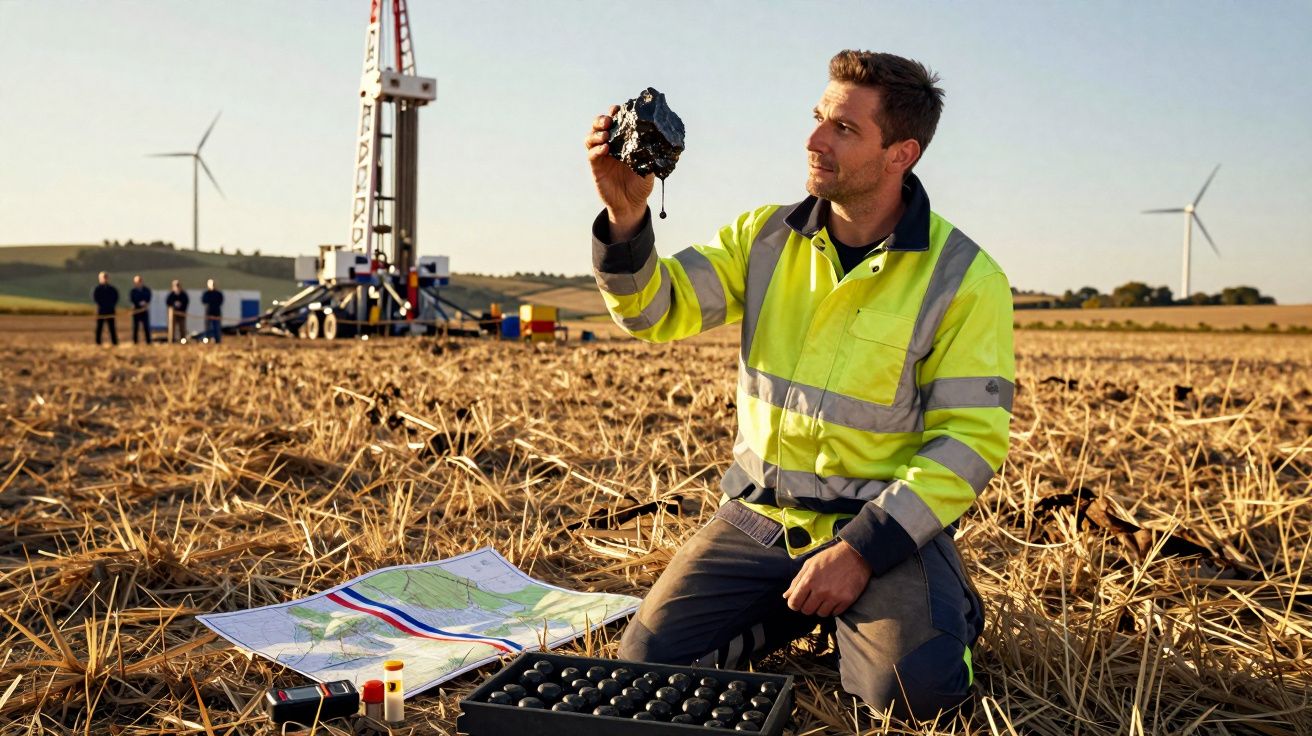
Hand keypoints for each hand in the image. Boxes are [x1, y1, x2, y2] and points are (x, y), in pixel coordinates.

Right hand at [585, 105, 652, 240]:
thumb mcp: (650, 168)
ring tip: (605, 134)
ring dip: (596, 133)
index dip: (616, 113)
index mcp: (623, 142)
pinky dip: (596, 150)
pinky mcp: (596, 168)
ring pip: (591, 138)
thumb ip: (649, 155)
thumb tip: (655, 141)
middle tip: (610, 120)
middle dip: (602, 119)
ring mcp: (601, 156)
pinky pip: (592, 155)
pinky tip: (605, 149)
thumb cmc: (641, 185)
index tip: (620, 109)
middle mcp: (610, 146)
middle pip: (599, 126)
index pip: (617, 123)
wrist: (632, 204)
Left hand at [782, 540, 872, 616]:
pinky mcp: (846, 600)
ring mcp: (834, 597)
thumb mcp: (809, 564)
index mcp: (809, 580)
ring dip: (820, 608)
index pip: (794, 603)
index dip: (794, 604)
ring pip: (821, 614)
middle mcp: (821, 590)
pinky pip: (834, 613)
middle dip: (807, 606)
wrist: (855, 555)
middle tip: (812, 598)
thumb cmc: (830, 558)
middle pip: (807, 611)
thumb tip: (786, 596)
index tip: (798, 601)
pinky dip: (832, 609)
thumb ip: (797, 581)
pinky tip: (834, 599)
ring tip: (824, 598)